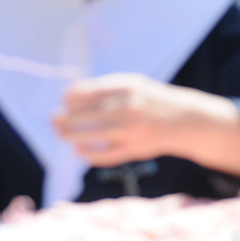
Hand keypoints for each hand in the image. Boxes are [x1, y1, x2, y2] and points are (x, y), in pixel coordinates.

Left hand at [52, 73, 239, 178]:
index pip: (86, 93)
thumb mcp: (133, 85)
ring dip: (71, 137)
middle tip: (54, 121)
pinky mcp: (136, 149)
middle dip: (64, 120)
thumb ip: (105, 89)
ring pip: (92, 136)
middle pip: (85, 116)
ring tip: (62, 136)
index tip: (63, 102)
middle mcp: (129, 107)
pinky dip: (89, 154)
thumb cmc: (151, 100)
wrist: (185, 119)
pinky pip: (106, 155)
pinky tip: (79, 152)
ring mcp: (133, 129)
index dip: (69, 99)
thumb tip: (69, 98)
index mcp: (127, 87)